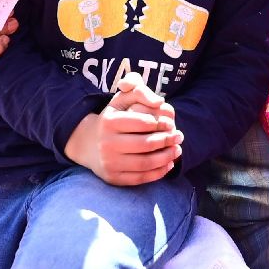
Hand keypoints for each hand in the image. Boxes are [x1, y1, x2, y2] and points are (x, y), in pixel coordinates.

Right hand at [64, 79, 183, 186]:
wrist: (88, 144)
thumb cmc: (114, 118)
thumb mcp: (122, 99)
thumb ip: (139, 91)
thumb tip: (159, 101)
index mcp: (109, 122)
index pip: (144, 122)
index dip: (162, 123)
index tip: (171, 123)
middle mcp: (106, 143)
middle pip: (146, 144)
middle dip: (167, 140)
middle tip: (179, 136)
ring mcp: (109, 162)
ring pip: (145, 163)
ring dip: (167, 157)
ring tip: (177, 150)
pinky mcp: (113, 178)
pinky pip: (140, 178)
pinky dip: (158, 173)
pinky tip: (168, 164)